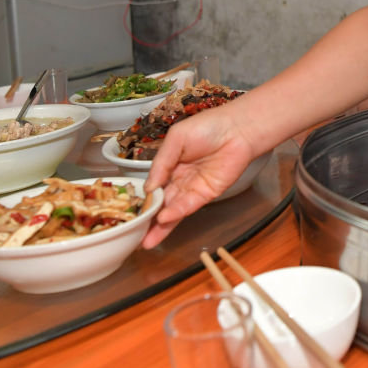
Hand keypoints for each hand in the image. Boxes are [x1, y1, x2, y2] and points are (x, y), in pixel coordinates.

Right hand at [141, 106, 258, 248]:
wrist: (238, 129)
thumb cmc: (208, 126)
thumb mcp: (177, 138)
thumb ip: (161, 162)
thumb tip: (148, 187)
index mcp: (170, 163)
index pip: (153, 185)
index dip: (143, 198)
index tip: (129, 211)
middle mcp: (179, 178)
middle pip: (161, 202)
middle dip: (148, 218)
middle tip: (132, 234)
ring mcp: (192, 188)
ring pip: (172, 209)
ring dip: (159, 225)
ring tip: (144, 241)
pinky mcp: (206, 194)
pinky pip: (187, 206)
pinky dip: (175, 214)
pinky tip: (163, 219)